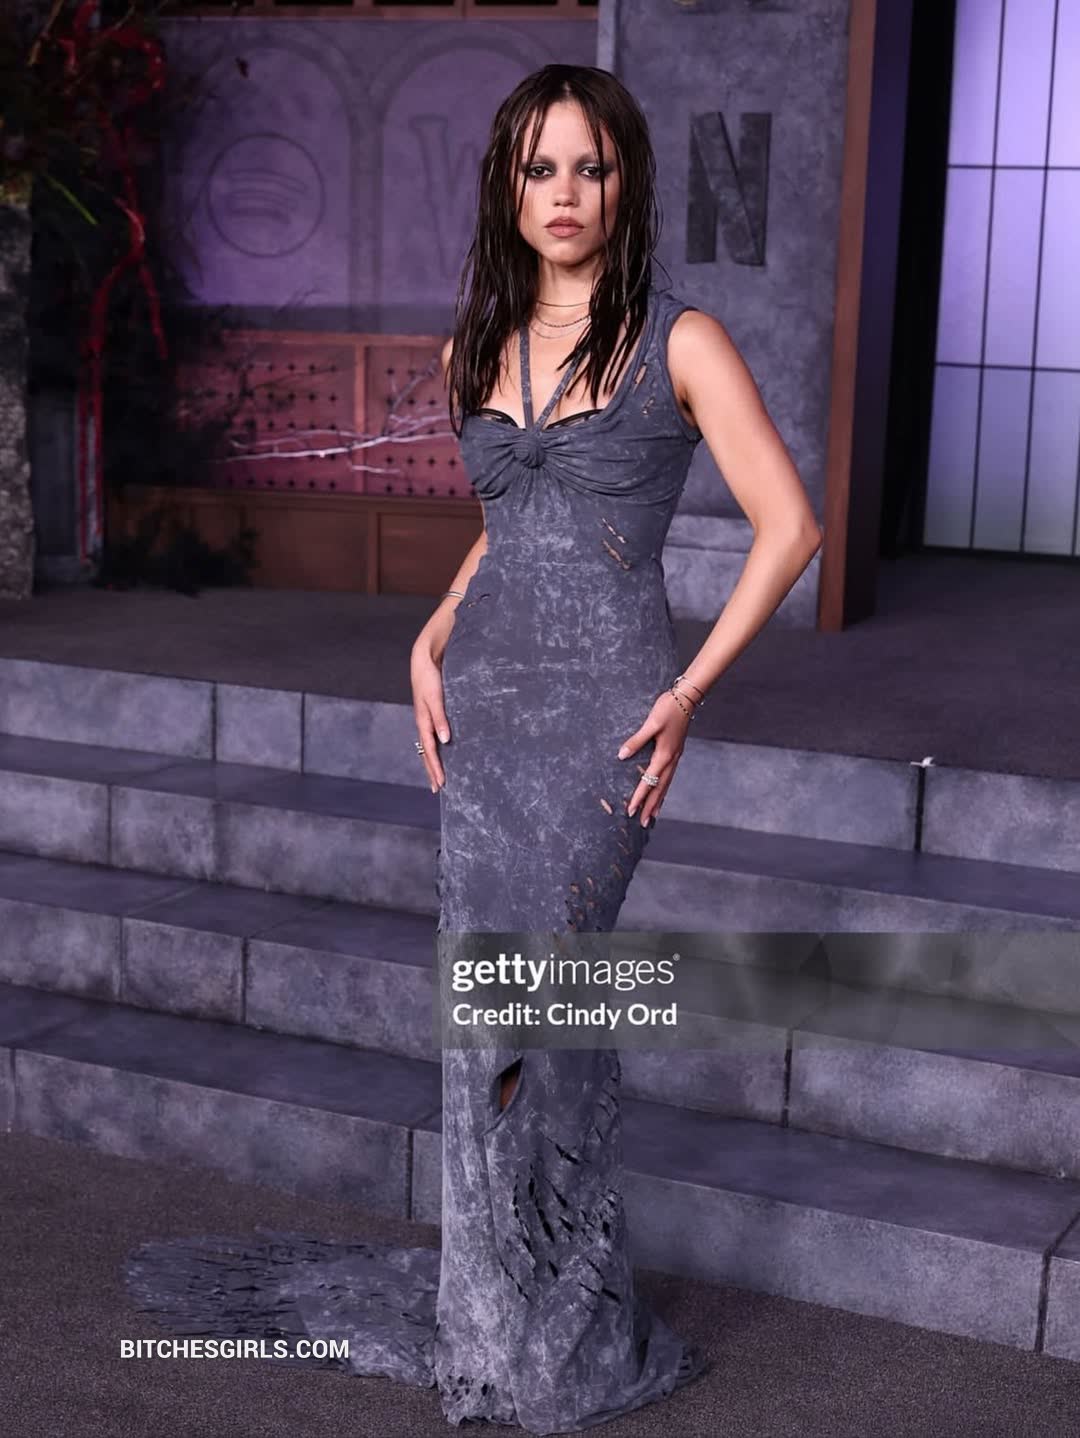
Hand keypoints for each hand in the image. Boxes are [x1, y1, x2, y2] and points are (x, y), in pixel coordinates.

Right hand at [411, 635, 451, 791]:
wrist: (424, 659)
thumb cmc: (430, 677)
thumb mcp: (435, 698)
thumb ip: (440, 719)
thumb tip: (445, 741)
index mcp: (423, 722)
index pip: (430, 751)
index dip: (436, 768)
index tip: (441, 784)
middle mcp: (424, 723)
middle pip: (427, 753)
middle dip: (432, 771)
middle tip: (438, 790)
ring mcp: (427, 719)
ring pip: (429, 746)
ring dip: (433, 762)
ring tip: (438, 777)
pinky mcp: (431, 713)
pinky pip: (432, 737)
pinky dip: (436, 749)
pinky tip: (441, 752)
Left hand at [617, 690, 692, 825]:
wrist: (686, 699)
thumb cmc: (667, 708)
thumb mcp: (651, 723)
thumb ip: (636, 740)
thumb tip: (621, 756)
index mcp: (664, 755)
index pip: (649, 781)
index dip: (639, 796)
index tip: (631, 810)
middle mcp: (671, 759)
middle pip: (660, 788)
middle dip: (650, 806)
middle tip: (643, 822)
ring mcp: (675, 757)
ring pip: (666, 784)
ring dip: (658, 800)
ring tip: (653, 816)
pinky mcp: (675, 753)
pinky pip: (669, 777)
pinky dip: (664, 788)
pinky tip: (661, 792)